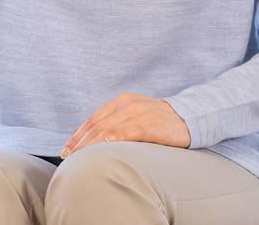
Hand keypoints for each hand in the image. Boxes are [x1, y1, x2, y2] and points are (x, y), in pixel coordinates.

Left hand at [60, 93, 191, 157]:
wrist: (191, 116)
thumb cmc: (162, 120)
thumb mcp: (137, 116)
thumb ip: (120, 123)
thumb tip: (99, 141)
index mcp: (122, 101)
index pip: (94, 119)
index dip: (78, 134)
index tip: (67, 149)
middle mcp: (127, 104)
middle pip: (97, 125)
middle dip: (80, 142)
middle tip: (67, 156)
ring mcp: (138, 113)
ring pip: (107, 129)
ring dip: (91, 145)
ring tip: (79, 157)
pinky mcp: (149, 124)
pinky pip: (126, 132)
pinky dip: (112, 140)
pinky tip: (103, 148)